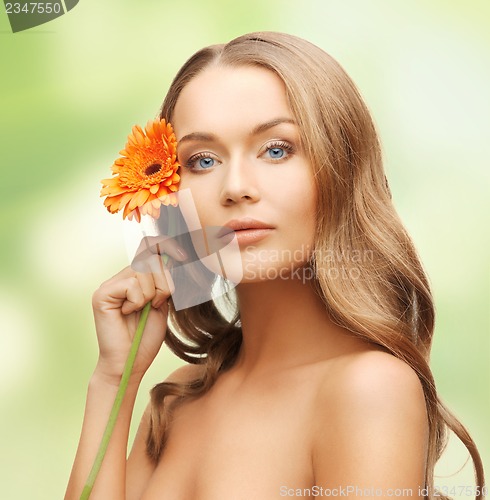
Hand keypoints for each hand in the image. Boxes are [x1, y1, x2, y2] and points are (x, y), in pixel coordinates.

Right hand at [91, 236, 186, 383]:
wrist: (130, 363)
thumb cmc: (146, 338)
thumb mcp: (163, 303)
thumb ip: (166, 281)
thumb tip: (177, 257)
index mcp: (135, 278)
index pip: (150, 246)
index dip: (169, 246)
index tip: (184, 257)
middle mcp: (121, 277)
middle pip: (152, 258)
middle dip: (165, 283)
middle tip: (158, 304)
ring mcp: (110, 284)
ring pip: (144, 271)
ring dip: (153, 295)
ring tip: (143, 311)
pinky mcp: (102, 293)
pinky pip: (132, 285)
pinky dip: (138, 301)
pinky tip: (129, 314)